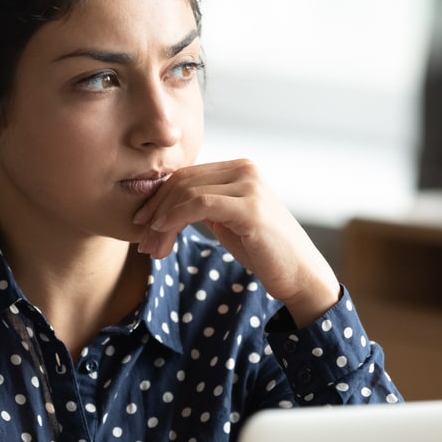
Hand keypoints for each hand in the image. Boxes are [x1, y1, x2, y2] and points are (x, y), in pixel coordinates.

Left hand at [132, 159, 339, 325]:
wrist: (299, 273)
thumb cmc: (263, 250)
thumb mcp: (227, 221)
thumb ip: (204, 205)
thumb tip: (163, 203)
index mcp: (240, 168)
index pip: (186, 175)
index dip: (158, 198)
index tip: (141, 224)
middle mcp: (245, 169)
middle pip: (183, 182)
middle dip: (155, 211)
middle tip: (142, 242)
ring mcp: (249, 185)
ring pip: (187, 193)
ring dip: (161, 221)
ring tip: (152, 248)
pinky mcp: (249, 206)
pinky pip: (199, 204)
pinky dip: (174, 218)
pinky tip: (162, 233)